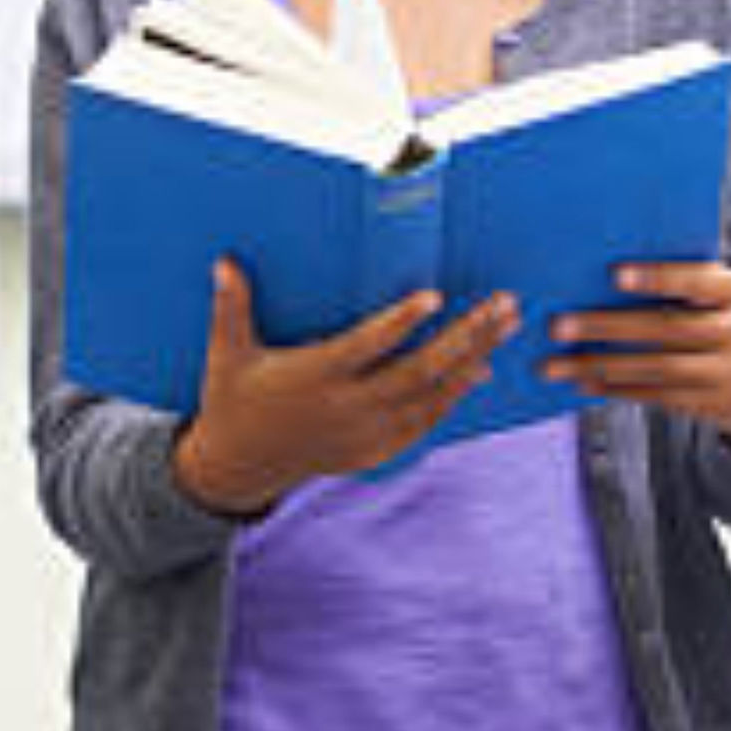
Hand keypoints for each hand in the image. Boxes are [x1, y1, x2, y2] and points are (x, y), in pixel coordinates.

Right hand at [171, 259, 513, 514]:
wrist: (240, 468)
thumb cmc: (233, 401)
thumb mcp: (226, 355)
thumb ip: (231, 308)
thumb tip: (225, 262)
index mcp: (313, 378)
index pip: (364, 347)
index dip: (399, 322)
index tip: (434, 296)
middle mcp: (347, 408)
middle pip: (418, 371)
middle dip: (466, 337)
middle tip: (503, 305)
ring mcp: (366, 434)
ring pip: (432, 397)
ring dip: (473, 359)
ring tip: (504, 325)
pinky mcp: (376, 450)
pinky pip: (425, 421)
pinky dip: (454, 395)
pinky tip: (479, 368)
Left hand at [548, 260, 730, 455]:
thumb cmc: (730, 323)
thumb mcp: (726, 297)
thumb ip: (688, 282)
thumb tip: (607, 273)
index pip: (699, 281)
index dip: (658, 278)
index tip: (614, 275)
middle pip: (667, 328)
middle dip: (608, 327)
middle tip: (560, 326)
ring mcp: (728, 373)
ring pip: (656, 369)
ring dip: (600, 365)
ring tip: (556, 364)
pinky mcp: (711, 405)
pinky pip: (656, 396)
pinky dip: (616, 389)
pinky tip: (584, 381)